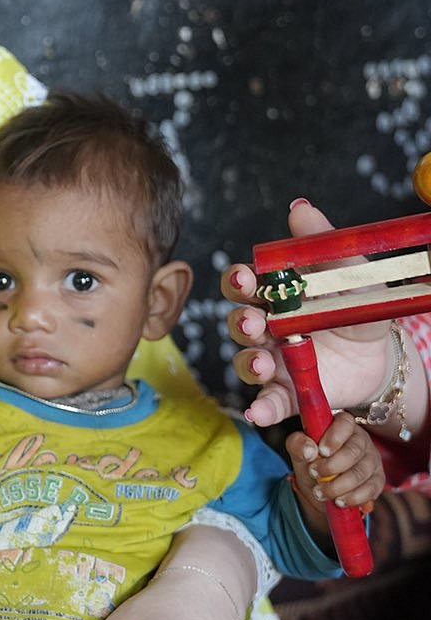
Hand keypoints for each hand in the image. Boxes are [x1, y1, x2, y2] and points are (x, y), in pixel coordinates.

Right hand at [223, 199, 391, 427]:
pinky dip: (262, 408)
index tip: (246, 278)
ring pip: (247, 362)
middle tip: (255, 323)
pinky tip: (260, 412)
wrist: (382, 353)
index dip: (238, 281)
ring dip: (249, 363)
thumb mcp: (351, 273)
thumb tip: (300, 208)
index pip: (243, 285)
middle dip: (241, 323)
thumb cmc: (358, 306)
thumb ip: (323, 243)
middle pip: (239, 323)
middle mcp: (266, 328)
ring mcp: (275, 362)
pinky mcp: (289, 392)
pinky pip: (269, 402)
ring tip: (263, 363)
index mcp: (274, 294)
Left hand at [286, 409, 383, 527]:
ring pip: (361, 472)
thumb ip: (298, 444)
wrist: (319, 487)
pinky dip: (352, 497)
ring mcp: (372, 461)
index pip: (345, 423)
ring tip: (320, 492)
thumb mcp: (298, 451)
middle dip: (332, 466)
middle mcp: (361, 441)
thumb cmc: (311, 461)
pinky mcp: (377, 481)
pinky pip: (370, 489)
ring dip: (338, 485)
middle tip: (314, 474)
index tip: (321, 451)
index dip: (334, 437)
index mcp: (342, 426)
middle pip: (354, 451)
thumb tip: (309, 450)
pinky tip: (338, 501)